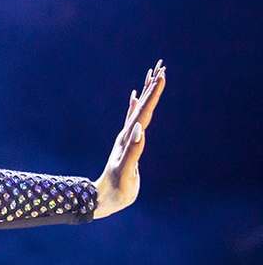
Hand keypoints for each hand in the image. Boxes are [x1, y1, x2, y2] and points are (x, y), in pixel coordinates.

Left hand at [94, 60, 165, 218]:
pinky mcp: (127, 143)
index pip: (143, 112)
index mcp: (128, 139)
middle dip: (152, 87)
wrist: (103, 198)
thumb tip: (141, 131)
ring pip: (138, 109)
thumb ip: (133, 152)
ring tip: (153, 75)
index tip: (162, 76)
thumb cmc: (116, 189)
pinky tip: (136, 98)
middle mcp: (126, 134)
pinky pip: (132, 119)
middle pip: (142, 106)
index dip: (153, 94)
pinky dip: (135, 107)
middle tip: (161, 66)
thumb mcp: (126, 172)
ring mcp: (126, 138)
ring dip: (147, 93)